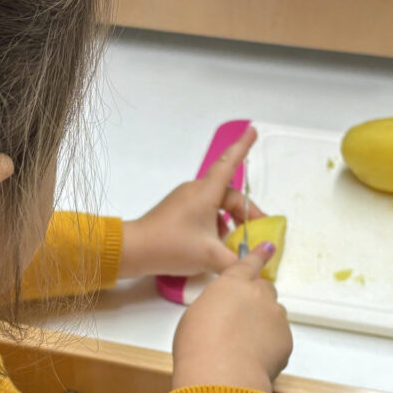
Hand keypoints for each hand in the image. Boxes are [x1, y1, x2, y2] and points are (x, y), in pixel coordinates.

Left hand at [120, 127, 264, 277]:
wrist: (133, 250)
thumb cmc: (172, 246)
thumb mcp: (210, 256)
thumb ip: (238, 261)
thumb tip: (259, 262)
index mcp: (206, 192)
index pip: (229, 164)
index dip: (243, 147)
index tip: (253, 130)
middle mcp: (197, 191)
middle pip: (229, 195)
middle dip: (245, 214)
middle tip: (256, 237)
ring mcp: (185, 200)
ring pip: (217, 206)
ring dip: (230, 223)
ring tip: (234, 247)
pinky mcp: (177, 212)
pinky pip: (205, 213)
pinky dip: (215, 226)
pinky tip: (216, 247)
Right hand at [171, 243, 292, 392]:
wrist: (220, 373)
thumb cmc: (197, 343)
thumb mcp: (196, 315)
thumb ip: (215, 305)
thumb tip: (223, 313)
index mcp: (232, 283)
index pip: (248, 263)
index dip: (259, 255)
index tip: (270, 247)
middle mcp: (258, 294)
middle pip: (264, 290)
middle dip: (256, 300)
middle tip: (241, 321)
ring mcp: (275, 316)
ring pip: (273, 315)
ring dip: (263, 324)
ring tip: (243, 346)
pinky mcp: (286, 339)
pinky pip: (279, 338)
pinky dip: (269, 346)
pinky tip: (252, 359)